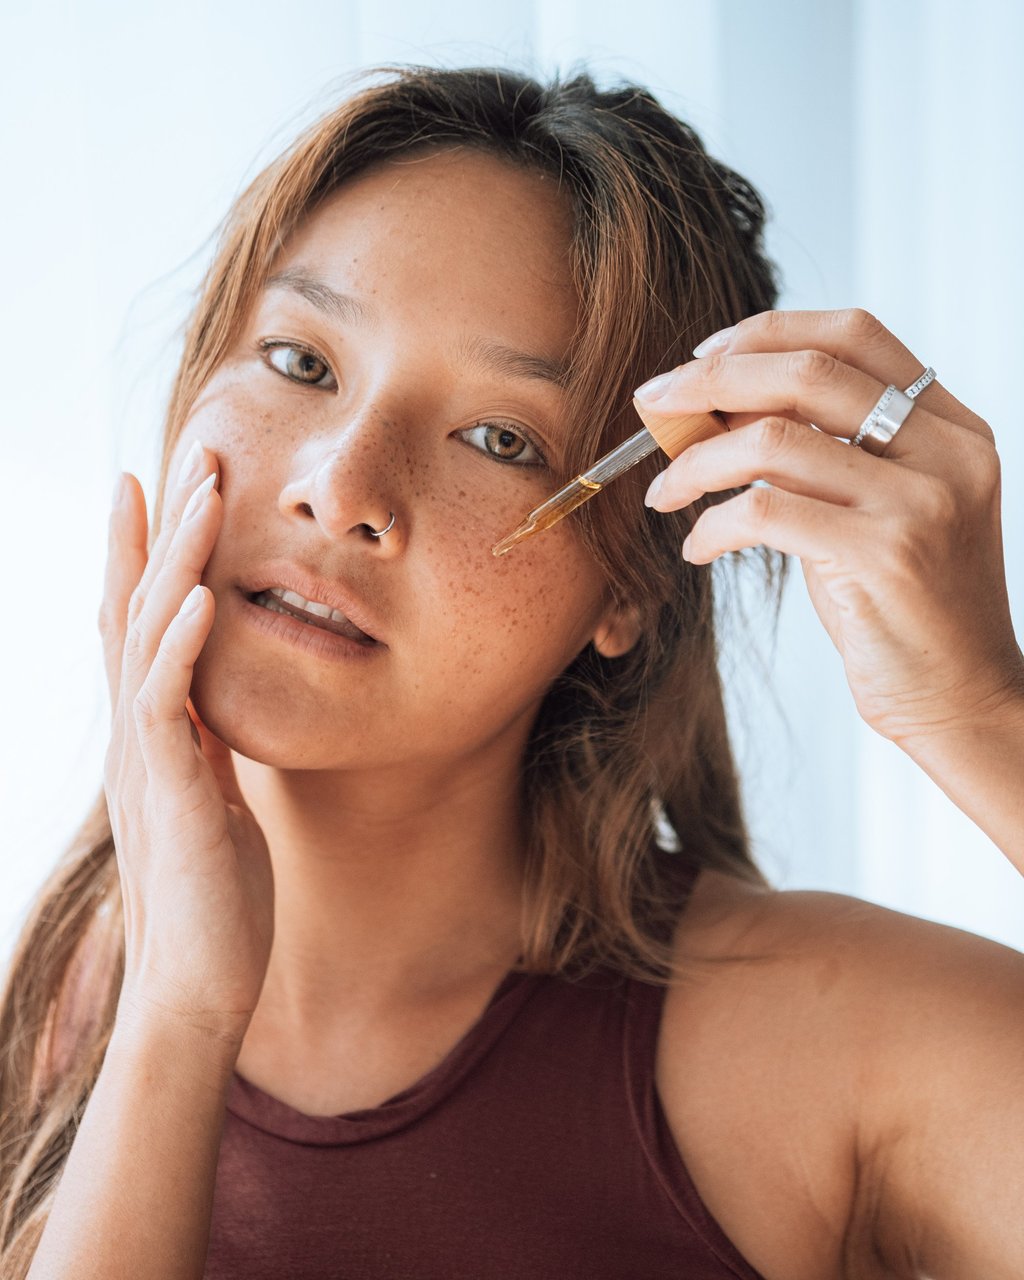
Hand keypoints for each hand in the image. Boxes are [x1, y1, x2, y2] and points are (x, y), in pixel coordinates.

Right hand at [99, 445, 273, 1043]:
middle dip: (161, 528)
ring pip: (151, 639)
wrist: (200, 985)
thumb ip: (200, 746)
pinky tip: (203, 598)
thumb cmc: (217, 896)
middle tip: (188, 452)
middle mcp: (136, 734)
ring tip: (200, 494)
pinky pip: (167, 708)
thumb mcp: (209, 797)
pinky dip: (181, 648)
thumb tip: (209, 705)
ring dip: (175, 562)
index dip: (148, 550)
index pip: (141, 621)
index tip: (165, 481)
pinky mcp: (168, 795)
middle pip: (138, 609)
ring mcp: (145, 760)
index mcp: (150, 731)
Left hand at [634, 308, 1023, 746]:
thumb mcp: (875, 511)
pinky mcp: (883, 555)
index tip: (704, 354)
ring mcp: (918, 501)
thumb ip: (823, 453)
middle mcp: (945, 452)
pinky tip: (698, 547)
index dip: (768, 332)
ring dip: (696, 462)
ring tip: (665, 492)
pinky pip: (765, 512)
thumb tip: (717, 408)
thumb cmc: (902, 608)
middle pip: (807, 373)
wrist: (959, 698)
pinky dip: (713, 524)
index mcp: (951, 427)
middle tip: (653, 404)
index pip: (855, 335)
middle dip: (711, 380)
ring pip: (774, 440)